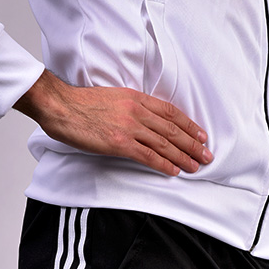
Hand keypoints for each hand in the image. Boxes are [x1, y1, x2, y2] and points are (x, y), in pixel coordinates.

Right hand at [14, 70, 213, 176]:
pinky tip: (175, 171)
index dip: (189, 125)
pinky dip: (164, 164)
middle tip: (207, 156)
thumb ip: (130, 108)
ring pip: (164, 143)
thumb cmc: (82, 105)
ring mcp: (129, 127)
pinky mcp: (119, 143)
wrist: (61, 106)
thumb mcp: (112, 98)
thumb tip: (143, 122)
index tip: (201, 135)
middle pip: (172, 129)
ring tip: (196, 166)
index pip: (170, 112)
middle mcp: (136, 111)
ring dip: (183, 156)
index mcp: (136, 98)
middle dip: (193, 144)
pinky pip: (148, 156)